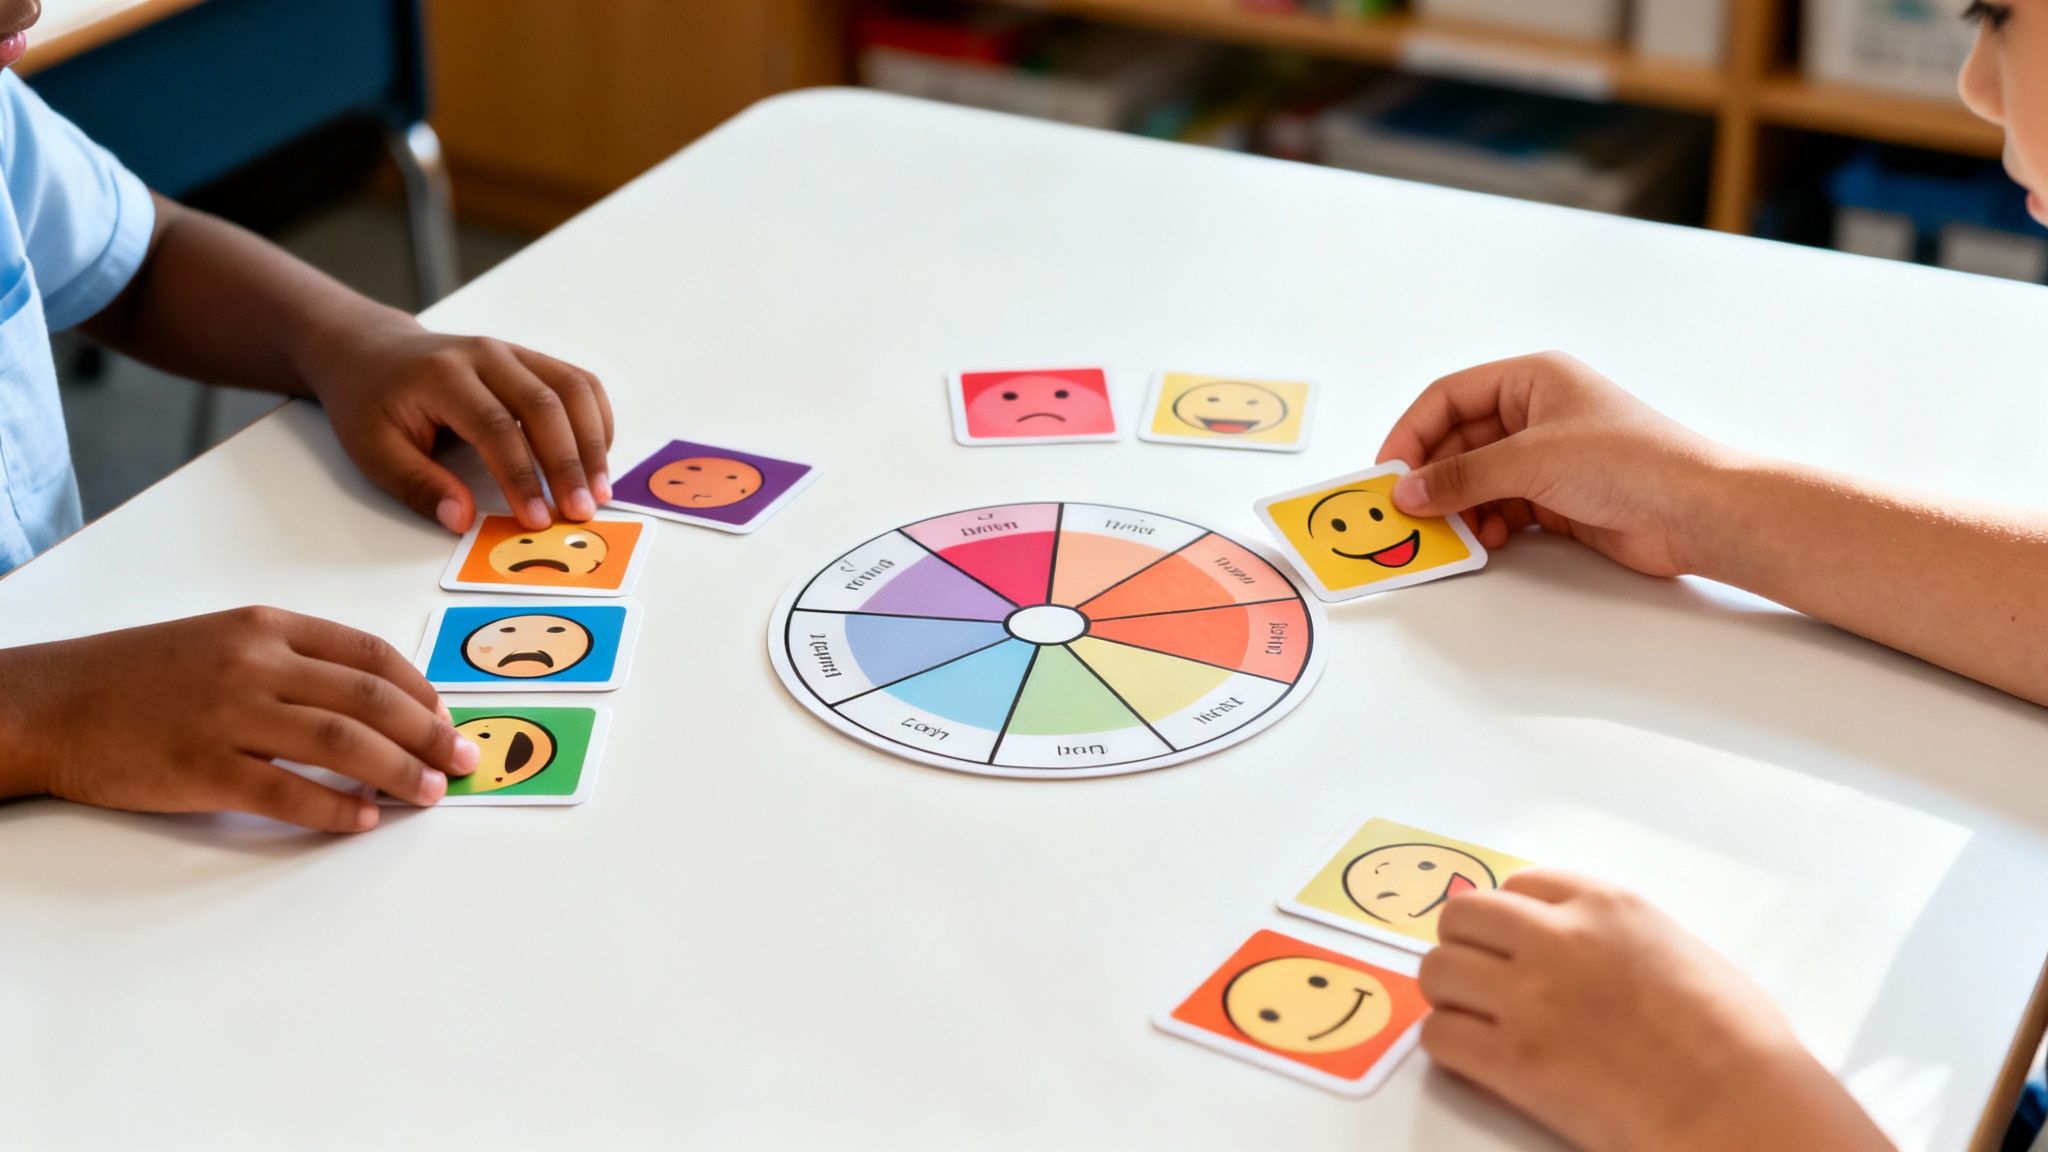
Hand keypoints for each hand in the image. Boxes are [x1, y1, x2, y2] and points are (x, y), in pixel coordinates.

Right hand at [0, 608, 479, 831]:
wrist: (54, 702)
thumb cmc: (140, 676)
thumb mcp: (223, 641)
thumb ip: (293, 662)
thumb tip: (372, 704)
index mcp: (267, 627)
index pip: (370, 654)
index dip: (421, 690)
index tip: (448, 719)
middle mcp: (256, 664)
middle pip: (371, 699)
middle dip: (430, 733)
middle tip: (463, 761)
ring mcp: (230, 715)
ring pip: (343, 745)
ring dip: (399, 772)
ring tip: (428, 794)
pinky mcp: (204, 768)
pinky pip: (290, 793)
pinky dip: (337, 809)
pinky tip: (364, 821)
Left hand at [304, 316, 614, 533]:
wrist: (370, 351)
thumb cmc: (370, 403)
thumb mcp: (373, 450)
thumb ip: (419, 485)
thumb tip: (463, 519)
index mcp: (442, 375)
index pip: (495, 427)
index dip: (521, 476)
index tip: (537, 519)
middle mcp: (485, 355)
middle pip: (545, 405)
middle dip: (568, 464)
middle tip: (582, 512)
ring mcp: (513, 352)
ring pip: (573, 389)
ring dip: (592, 443)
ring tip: (598, 491)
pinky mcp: (530, 359)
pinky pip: (579, 384)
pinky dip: (595, 420)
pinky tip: (595, 457)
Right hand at [1377, 352, 1732, 577]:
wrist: (1695, 511)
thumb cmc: (1630, 462)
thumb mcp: (1531, 461)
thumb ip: (1462, 477)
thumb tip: (1407, 491)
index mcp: (1532, 379)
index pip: (1448, 398)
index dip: (1411, 434)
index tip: (1387, 473)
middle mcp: (1536, 413)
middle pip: (1459, 442)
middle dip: (1433, 477)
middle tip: (1405, 512)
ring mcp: (1547, 456)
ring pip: (1478, 478)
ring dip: (1459, 506)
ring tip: (1449, 531)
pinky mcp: (1558, 496)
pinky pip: (1502, 506)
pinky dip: (1487, 523)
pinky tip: (1489, 538)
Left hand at [1420, 871, 1892, 1151]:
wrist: (1740, 1108)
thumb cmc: (1738, 1043)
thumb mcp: (1681, 952)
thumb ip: (1621, 937)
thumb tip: (1591, 951)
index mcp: (1607, 906)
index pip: (1519, 885)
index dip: (1509, 917)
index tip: (1509, 940)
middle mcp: (1560, 939)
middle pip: (1463, 917)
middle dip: (1465, 947)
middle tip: (1480, 978)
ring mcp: (1532, 996)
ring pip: (1438, 970)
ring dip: (1451, 994)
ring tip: (1475, 1018)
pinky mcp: (1514, 1059)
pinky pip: (1440, 1035)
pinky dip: (1449, 1046)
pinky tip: (1475, 1058)